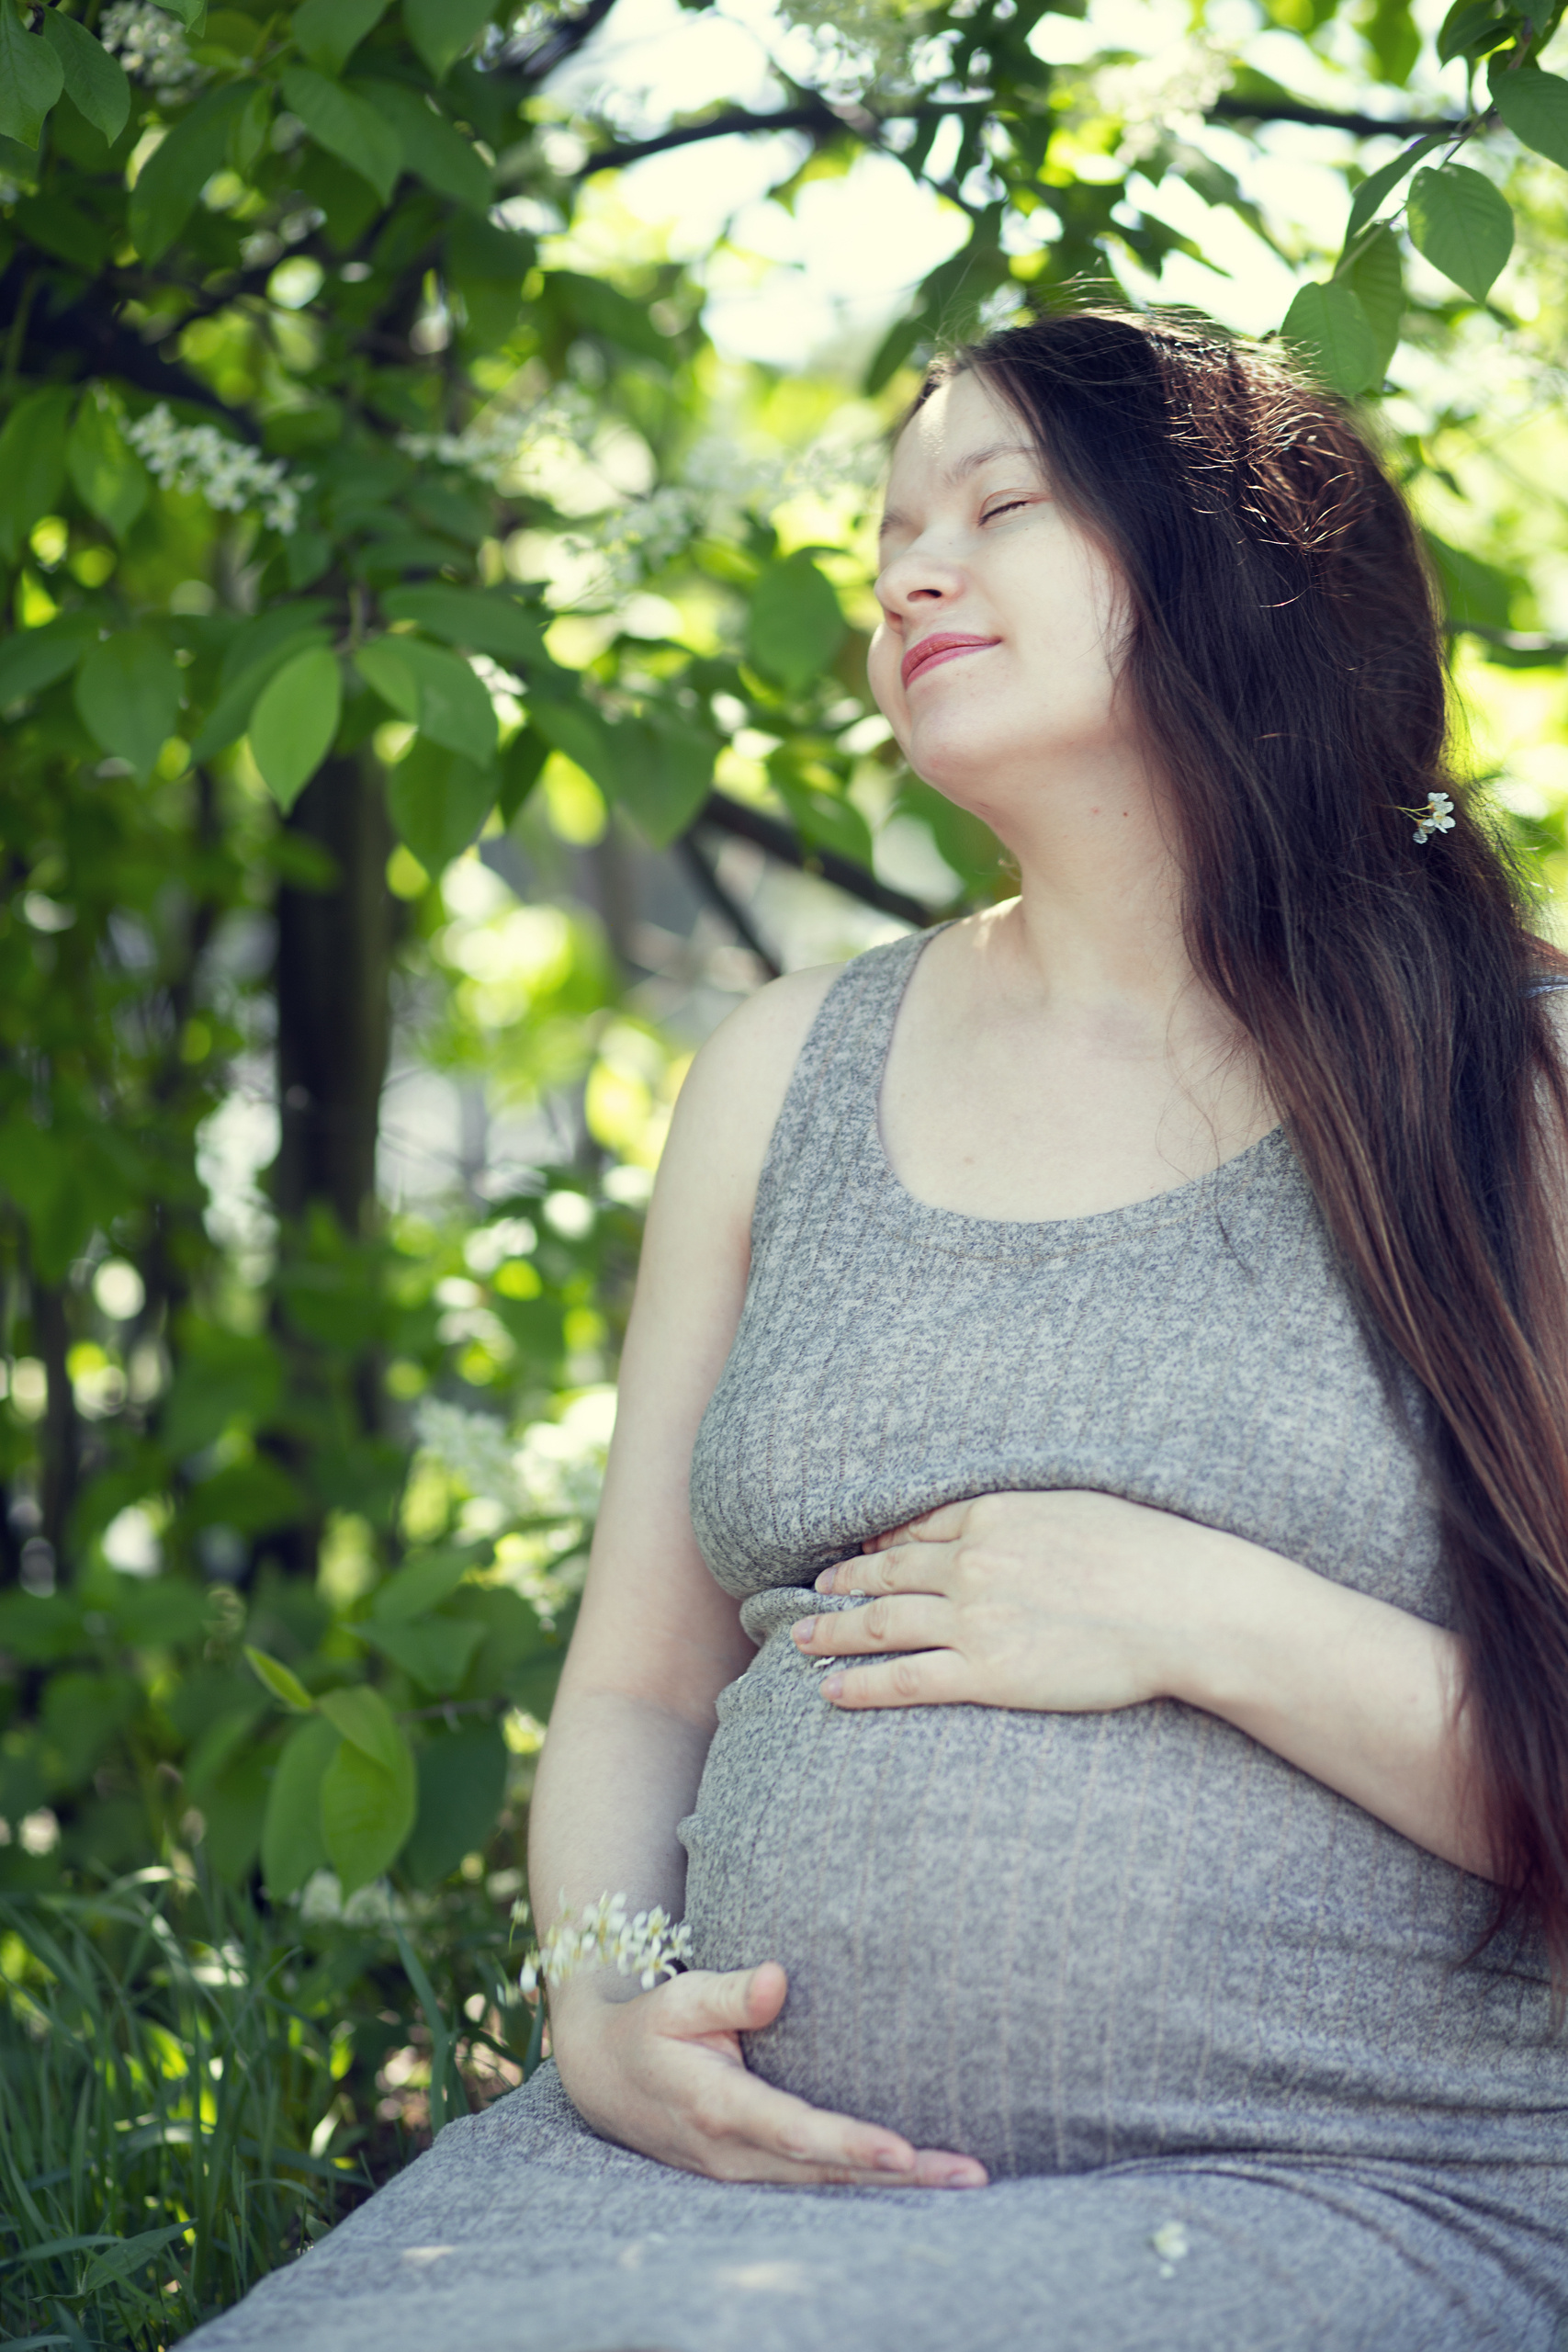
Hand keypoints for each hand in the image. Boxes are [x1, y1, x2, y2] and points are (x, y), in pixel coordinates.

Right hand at [549, 1962, 987, 2187]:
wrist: (602, 2078)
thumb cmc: (650, 2026)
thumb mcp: (680, 1998)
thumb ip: (731, 1992)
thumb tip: (782, 1980)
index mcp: (719, 2107)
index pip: (796, 2131)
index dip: (849, 2144)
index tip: (901, 2150)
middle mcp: (735, 2153)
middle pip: (829, 2172)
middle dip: (902, 2176)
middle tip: (971, 2173)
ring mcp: (743, 2173)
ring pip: (829, 2187)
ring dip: (896, 2187)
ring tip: (966, 2177)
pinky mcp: (752, 2174)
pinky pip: (816, 2185)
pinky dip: (866, 2184)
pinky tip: (917, 2178)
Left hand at [793, 1490, 1212, 1713]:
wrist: (1181, 1605)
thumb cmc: (1146, 1552)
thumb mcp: (1072, 1505)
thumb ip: (1021, 1512)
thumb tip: (992, 1518)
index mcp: (991, 1513)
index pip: (915, 1529)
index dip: (877, 1544)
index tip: (855, 1555)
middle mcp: (970, 1562)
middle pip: (884, 1574)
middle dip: (841, 1584)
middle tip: (812, 1593)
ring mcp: (974, 1618)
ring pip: (880, 1625)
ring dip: (833, 1632)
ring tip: (802, 1640)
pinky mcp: (988, 1672)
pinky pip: (906, 1680)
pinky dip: (861, 1684)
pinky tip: (831, 1689)